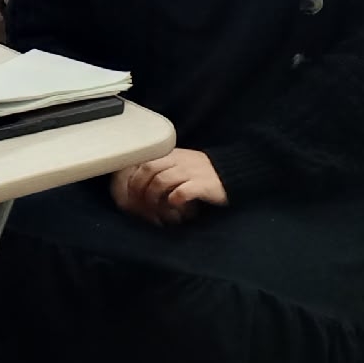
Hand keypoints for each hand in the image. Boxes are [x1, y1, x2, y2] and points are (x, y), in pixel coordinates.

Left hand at [111, 148, 227, 224]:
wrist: (232, 173)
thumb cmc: (202, 173)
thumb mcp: (180, 164)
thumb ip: (162, 168)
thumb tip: (139, 183)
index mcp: (172, 154)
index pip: (144, 160)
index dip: (133, 178)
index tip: (130, 194)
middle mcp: (179, 160)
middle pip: (148, 169)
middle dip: (139, 188)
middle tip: (139, 204)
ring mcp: (190, 171)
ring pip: (161, 180)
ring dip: (153, 196)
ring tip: (155, 208)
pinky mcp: (202, 184)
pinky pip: (181, 192)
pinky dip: (173, 200)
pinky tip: (173, 206)